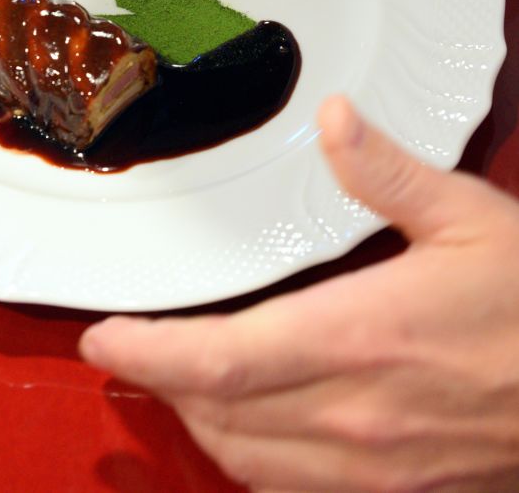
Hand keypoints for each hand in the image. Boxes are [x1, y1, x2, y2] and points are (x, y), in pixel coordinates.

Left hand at [80, 97, 518, 491]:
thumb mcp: (469, 217)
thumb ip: (387, 172)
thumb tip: (331, 117)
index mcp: (361, 336)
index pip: (220, 360)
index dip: (148, 352)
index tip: (103, 335)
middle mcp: (355, 413)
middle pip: (217, 413)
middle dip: (160, 382)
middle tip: (130, 346)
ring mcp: (376, 466)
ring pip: (248, 459)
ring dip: (198, 419)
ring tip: (175, 378)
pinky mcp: (400, 490)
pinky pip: (295, 489)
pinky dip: (250, 458)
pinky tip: (248, 426)